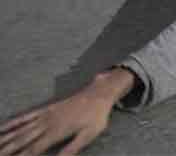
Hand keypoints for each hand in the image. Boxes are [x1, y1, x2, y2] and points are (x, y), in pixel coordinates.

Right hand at [0, 70, 131, 155]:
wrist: (100, 92)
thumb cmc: (96, 116)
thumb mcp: (88, 135)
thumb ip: (71, 149)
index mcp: (56, 132)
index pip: (33, 150)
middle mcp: (47, 123)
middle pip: (22, 140)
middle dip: (7, 149)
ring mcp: (46, 115)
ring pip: (21, 129)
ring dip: (6, 138)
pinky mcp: (47, 108)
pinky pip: (27, 116)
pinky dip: (14, 122)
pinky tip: (3, 126)